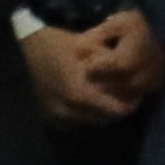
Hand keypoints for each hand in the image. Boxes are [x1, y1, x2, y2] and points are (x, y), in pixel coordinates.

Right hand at [21, 12, 163, 128]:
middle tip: (123, 95)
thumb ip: (114, 65)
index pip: (117, 110)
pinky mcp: (49, 116)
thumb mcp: (93, 47)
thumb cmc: (61, 42)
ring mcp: (56, 115)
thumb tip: (135, 77)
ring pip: (91, 122)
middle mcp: (67, 110)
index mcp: (79, 93)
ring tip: (105, 97)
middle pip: (106, 119)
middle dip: (117, 108)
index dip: (131, 103)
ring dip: (101, 112)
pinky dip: (84, 114)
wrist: (28, 44)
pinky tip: (86, 101)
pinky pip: (75, 122)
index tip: (136, 93)